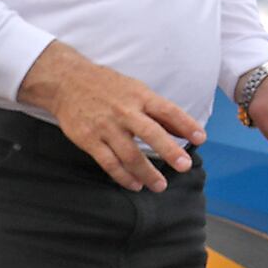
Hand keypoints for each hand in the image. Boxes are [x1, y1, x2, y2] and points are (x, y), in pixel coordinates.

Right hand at [19, 41, 203, 191]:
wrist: (66, 82)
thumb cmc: (108, 86)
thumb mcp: (136, 90)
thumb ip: (160, 111)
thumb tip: (185, 130)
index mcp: (140, 96)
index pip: (168, 111)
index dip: (186, 124)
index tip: (200, 138)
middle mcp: (124, 111)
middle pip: (150, 133)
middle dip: (169, 151)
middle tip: (184, 166)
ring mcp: (106, 127)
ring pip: (129, 154)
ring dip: (147, 173)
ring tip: (160, 186)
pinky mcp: (89, 140)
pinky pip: (109, 163)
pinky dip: (123, 177)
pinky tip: (135, 185)